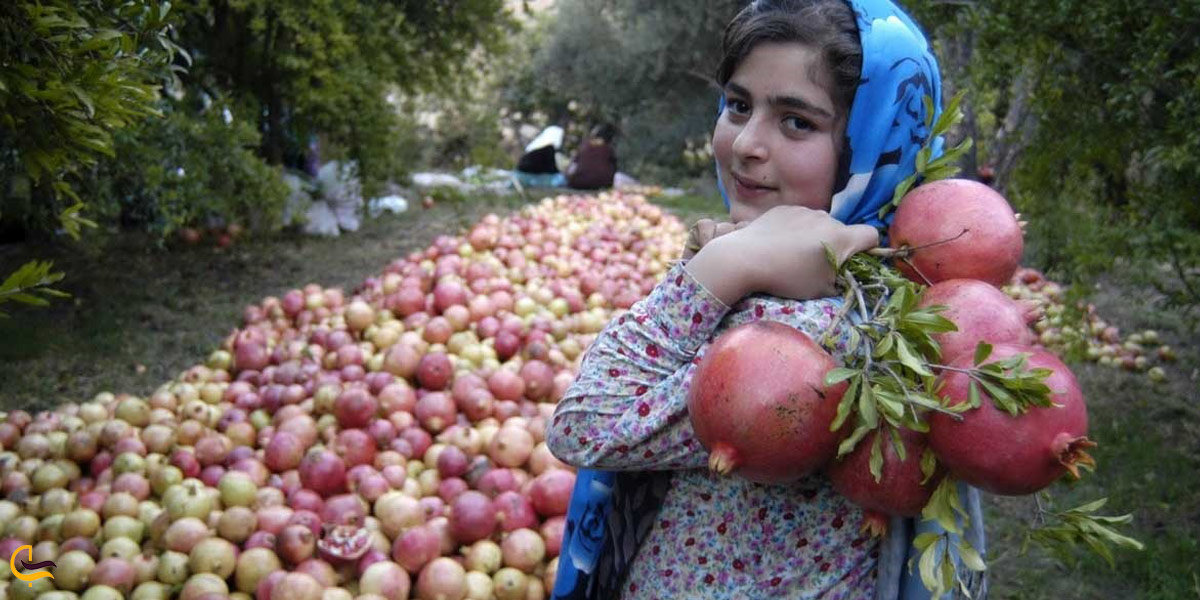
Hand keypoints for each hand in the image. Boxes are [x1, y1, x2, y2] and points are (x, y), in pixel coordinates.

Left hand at [685, 206, 878, 304]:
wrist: (745, 258)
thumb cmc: (787, 277)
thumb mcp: (821, 289)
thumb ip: (840, 279)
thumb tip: (843, 275)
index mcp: (841, 237)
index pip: (871, 235)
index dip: (869, 248)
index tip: (856, 260)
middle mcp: (826, 218)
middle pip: (842, 230)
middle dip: (836, 245)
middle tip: (817, 264)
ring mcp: (804, 210)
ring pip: (819, 223)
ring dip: (814, 236)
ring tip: (793, 254)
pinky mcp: (784, 208)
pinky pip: (799, 218)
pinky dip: (795, 229)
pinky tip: (778, 243)